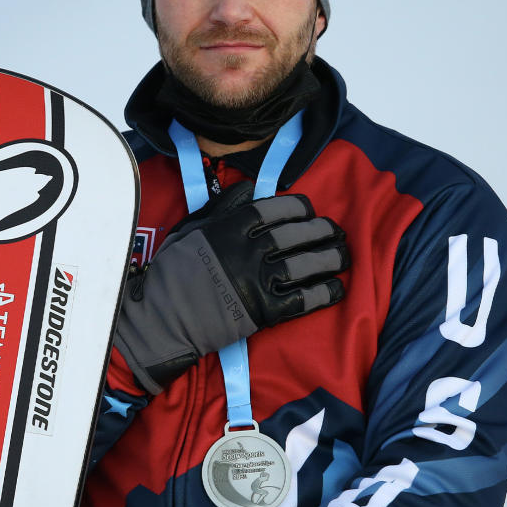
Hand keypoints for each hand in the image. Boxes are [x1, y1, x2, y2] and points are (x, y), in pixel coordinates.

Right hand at [114, 181, 348, 393]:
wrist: (163, 317)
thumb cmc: (173, 270)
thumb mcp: (192, 228)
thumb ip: (222, 208)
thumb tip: (249, 189)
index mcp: (231, 227)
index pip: (276, 209)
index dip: (300, 208)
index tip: (310, 211)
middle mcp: (249, 250)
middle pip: (297, 234)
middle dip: (322, 231)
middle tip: (336, 232)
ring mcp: (258, 281)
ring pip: (306, 264)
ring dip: (330, 259)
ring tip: (343, 256)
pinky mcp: (265, 311)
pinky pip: (303, 299)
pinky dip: (324, 293)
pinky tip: (336, 288)